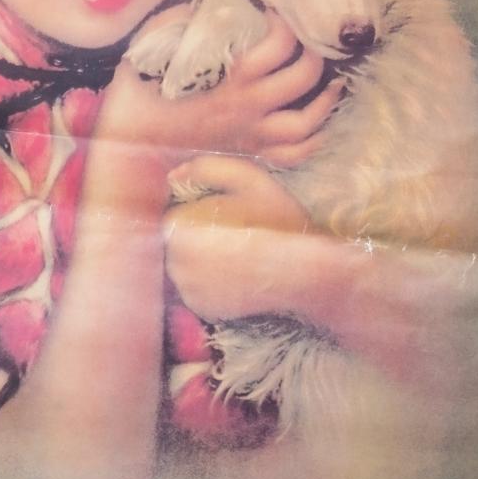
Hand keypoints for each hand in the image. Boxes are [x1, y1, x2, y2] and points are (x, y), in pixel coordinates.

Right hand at [98, 13, 341, 170]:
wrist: (125, 155)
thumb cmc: (133, 105)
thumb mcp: (141, 57)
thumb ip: (168, 27)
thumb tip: (197, 7)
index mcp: (228, 85)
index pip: (276, 46)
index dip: (282, 22)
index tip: (270, 10)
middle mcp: (248, 112)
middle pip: (304, 78)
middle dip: (311, 51)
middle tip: (301, 39)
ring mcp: (253, 138)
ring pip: (309, 123)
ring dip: (326, 100)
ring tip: (331, 81)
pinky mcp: (250, 156)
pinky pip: (295, 155)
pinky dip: (314, 139)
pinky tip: (317, 122)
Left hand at [162, 154, 338, 326]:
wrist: (304, 274)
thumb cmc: (277, 222)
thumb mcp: (248, 179)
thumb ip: (206, 168)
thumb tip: (173, 177)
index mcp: (179, 230)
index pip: (173, 218)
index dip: (196, 213)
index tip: (221, 215)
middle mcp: (176, 264)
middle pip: (175, 243)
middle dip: (196, 237)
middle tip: (231, 233)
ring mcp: (188, 291)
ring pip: (184, 267)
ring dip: (202, 260)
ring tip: (235, 253)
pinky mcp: (203, 309)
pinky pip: (196, 290)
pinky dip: (211, 282)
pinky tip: (235, 274)